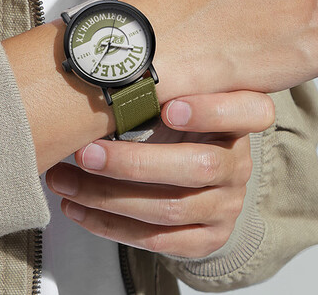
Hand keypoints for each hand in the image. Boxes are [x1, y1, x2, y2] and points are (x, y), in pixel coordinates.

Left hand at [45, 90, 273, 257]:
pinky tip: (76, 208)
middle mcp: (239, 164)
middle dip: (133, 163)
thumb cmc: (171, 129)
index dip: (213, 111)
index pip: (253, 112)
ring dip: (108, 196)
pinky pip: (158, 240)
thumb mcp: (171, 105)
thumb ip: (154, 93)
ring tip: (64, 181)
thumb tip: (97, 78)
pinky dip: (109, 224)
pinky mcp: (208, 238)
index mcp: (237, 121)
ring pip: (170, 208)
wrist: (191, 182)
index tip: (168, 108)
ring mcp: (227, 205)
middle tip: (86, 153)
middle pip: (198, 166)